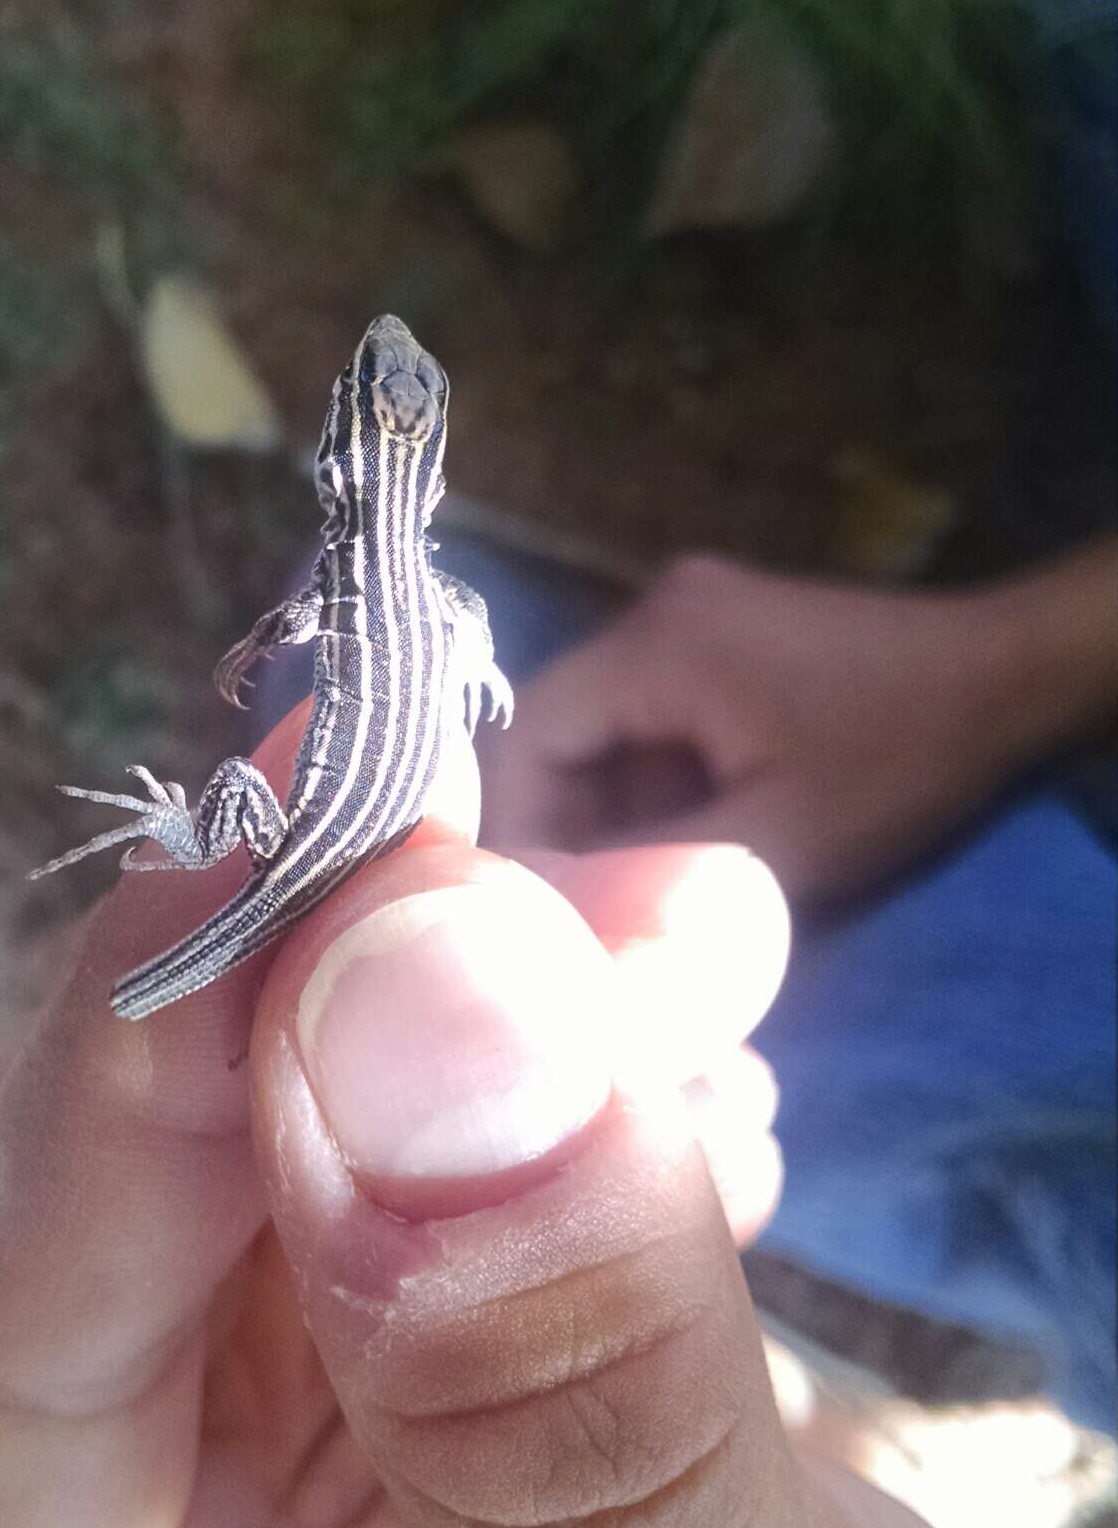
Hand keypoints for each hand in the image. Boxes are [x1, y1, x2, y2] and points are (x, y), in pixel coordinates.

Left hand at [0, 712, 1059, 1527]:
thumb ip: (545, 1400)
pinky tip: (684, 1067)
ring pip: (288, 1124)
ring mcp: (220, 1451)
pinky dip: (556, 1071)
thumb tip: (437, 979)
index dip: (136, 1058)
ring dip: (493, 1003)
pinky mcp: (364, 1357)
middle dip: (354, 1001)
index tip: (300, 809)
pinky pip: (416, 1148)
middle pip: (130, 1196)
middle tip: (566, 880)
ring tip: (691, 955)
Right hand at [482, 548, 1116, 901]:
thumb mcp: (778, 841)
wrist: (1015, 675)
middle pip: (562, 728)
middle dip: (566, 824)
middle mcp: (654, 611)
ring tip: (637, 887)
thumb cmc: (899, 758)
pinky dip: (656, 779)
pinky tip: (690, 836)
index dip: (513, 827)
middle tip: (582, 912)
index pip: (527, 736)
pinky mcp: (725, 632)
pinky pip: (653, 711)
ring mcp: (691, 614)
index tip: (526, 913)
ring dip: (614, 807)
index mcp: (655, 646)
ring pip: (606, 726)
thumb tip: (561, 916)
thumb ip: (655, 875)